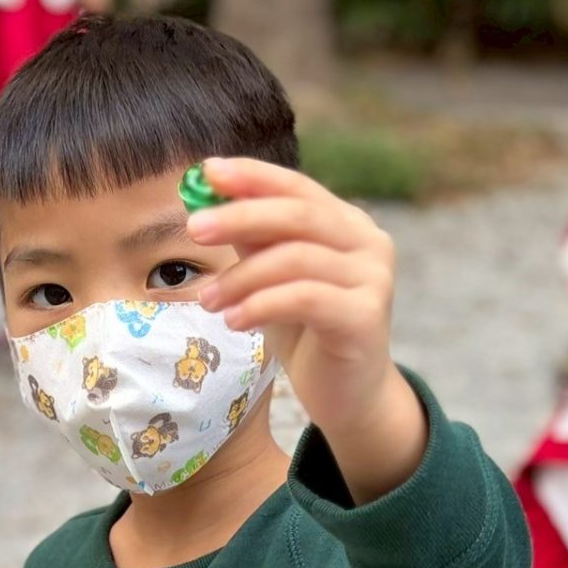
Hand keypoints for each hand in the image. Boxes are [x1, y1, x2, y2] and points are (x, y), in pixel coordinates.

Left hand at [188, 156, 425, 502]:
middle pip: (298, 214)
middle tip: (195, 229)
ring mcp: (373, 278)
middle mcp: (368, 242)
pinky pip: (304, 298)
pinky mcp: (366, 316)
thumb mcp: (273, 279)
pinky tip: (233, 321)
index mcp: (347, 224)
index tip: (206, 172)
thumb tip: (207, 203)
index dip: (252, 176)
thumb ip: (254, 241)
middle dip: (240, 217)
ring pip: (295, 258)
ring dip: (241, 277)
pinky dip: (260, 305)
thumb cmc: (308, 333)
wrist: (349, 396)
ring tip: (208, 300)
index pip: (297, 187)